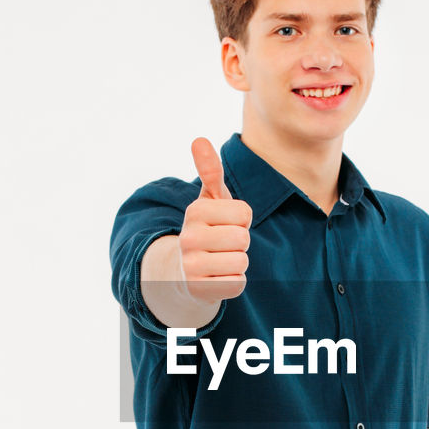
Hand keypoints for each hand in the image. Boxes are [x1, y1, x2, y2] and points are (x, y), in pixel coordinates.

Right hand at [177, 138, 252, 304]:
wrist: (184, 273)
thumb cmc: (207, 229)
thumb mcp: (209, 200)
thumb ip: (210, 171)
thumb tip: (199, 139)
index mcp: (194, 211)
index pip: (244, 212)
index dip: (242, 219)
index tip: (225, 223)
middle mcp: (188, 237)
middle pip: (243, 237)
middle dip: (240, 242)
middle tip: (223, 244)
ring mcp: (191, 265)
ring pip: (241, 261)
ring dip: (237, 262)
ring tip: (220, 260)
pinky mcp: (199, 290)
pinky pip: (237, 283)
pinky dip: (233, 281)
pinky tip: (217, 277)